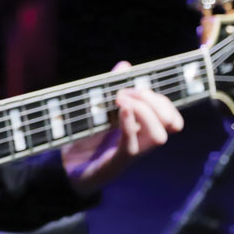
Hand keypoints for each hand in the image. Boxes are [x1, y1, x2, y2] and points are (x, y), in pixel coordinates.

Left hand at [61, 61, 182, 196]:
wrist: (61, 168)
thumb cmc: (82, 138)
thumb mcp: (98, 109)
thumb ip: (111, 87)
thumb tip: (125, 65)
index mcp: (141, 131)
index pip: (171, 116)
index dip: (161, 99)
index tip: (135, 87)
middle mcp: (141, 144)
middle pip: (172, 124)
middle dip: (155, 102)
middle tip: (127, 93)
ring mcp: (129, 155)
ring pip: (158, 137)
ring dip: (144, 112)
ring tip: (122, 100)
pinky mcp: (113, 164)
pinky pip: (130, 146)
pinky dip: (129, 125)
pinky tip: (121, 109)